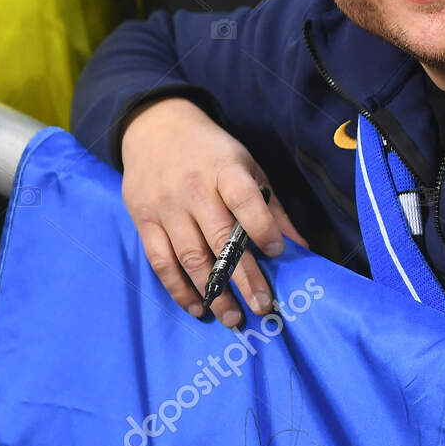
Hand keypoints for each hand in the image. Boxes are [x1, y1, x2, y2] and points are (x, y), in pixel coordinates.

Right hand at [120, 96, 307, 326]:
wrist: (155, 127)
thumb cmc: (212, 154)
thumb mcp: (247, 167)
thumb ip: (272, 208)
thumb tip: (301, 249)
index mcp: (225, 169)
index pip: (244, 198)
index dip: (261, 227)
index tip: (277, 252)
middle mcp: (193, 188)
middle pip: (219, 238)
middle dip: (243, 276)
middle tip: (262, 306)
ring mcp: (166, 206)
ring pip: (190, 257)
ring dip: (213, 292)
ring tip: (234, 318)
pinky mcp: (143, 220)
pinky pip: (161, 262)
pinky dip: (179, 289)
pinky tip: (198, 307)